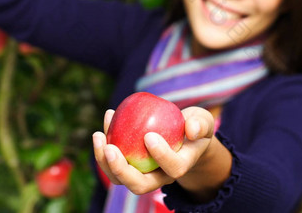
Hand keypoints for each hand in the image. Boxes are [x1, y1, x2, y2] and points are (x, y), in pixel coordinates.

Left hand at [93, 106, 214, 194]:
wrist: (183, 136)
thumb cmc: (194, 127)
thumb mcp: (203, 122)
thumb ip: (201, 124)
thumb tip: (191, 129)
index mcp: (180, 167)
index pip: (172, 168)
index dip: (161, 155)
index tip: (149, 136)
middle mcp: (160, 176)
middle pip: (139, 184)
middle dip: (121, 171)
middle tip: (109, 148)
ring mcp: (143, 173)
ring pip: (120, 178)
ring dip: (104, 162)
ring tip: (98, 136)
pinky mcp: (130, 164)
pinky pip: (114, 159)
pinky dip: (105, 142)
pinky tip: (107, 116)